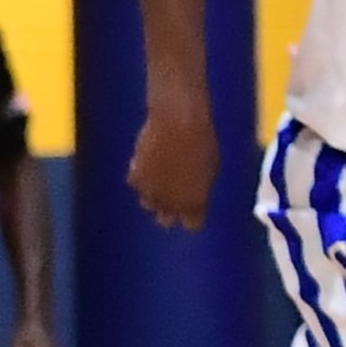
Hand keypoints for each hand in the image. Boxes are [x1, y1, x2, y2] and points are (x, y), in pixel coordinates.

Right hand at [127, 89, 220, 230]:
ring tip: (161, 181)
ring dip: (154, 196)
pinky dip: (142, 178)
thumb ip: (200, 186)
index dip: (193, 216)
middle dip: (170, 211)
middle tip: (176, 196)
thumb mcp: (211, 167)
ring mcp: (149, 191)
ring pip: (148, 204)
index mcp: (194, 202)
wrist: (177, 122)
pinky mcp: (134, 176)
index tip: (195, 207)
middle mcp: (169, 203)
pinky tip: (149, 166)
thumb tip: (195, 193)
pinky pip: (137, 185)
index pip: (192, 224)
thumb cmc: (203, 141)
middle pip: (165, 221)